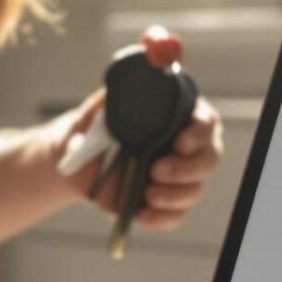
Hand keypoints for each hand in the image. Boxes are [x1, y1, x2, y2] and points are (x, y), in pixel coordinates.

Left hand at [58, 26, 227, 230]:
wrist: (71, 163)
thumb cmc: (89, 127)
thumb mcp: (97, 108)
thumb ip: (120, 88)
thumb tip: (139, 62)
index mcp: (174, 118)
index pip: (204, 121)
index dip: (199, 131)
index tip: (179, 140)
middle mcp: (182, 147)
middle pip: (209, 157)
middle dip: (189, 167)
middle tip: (157, 170)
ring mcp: (176, 178)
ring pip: (195, 189)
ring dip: (174, 194)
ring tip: (146, 190)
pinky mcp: (163, 203)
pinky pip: (175, 215)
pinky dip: (162, 218)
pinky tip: (142, 214)